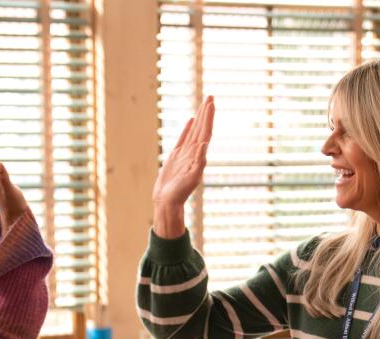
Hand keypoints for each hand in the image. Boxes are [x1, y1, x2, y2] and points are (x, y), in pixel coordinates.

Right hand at [152, 96, 213, 237]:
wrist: (168, 202)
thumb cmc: (179, 193)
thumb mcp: (191, 177)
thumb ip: (199, 161)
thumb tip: (205, 144)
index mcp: (198, 155)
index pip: (205, 131)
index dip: (208, 117)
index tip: (211, 102)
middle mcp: (194, 152)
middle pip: (202, 128)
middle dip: (206, 112)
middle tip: (210, 96)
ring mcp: (185, 153)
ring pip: (194, 131)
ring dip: (200, 117)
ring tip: (204, 104)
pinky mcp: (176, 157)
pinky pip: (184, 138)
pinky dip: (188, 128)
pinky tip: (190, 120)